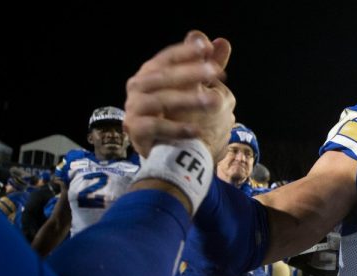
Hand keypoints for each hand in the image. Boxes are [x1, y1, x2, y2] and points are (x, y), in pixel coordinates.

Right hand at [124, 30, 235, 159]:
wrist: (171, 153)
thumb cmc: (183, 115)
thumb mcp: (198, 89)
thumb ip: (208, 67)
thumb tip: (222, 42)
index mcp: (152, 73)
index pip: (168, 58)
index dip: (187, 51)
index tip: (208, 48)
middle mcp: (138, 87)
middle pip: (163, 76)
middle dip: (191, 72)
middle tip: (216, 71)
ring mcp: (135, 109)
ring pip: (160, 100)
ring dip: (188, 99)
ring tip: (214, 102)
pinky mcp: (136, 131)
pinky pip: (155, 127)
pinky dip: (176, 129)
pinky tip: (196, 131)